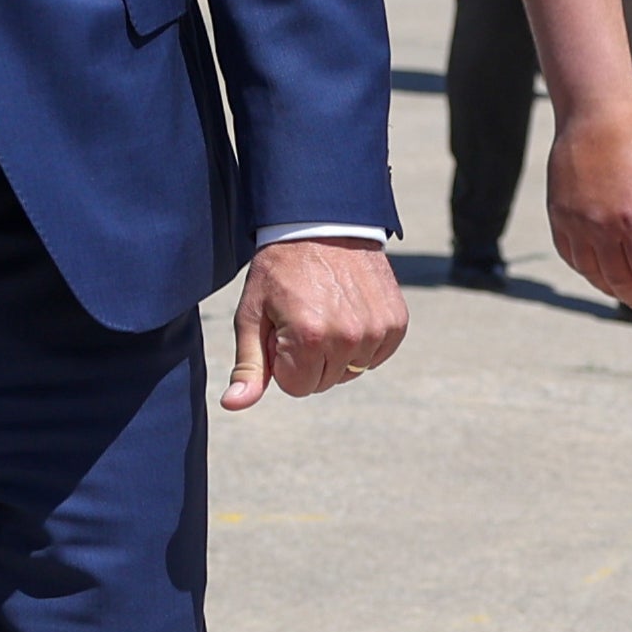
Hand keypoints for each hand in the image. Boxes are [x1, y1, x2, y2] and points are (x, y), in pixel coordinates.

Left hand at [224, 237, 407, 409]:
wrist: (322, 226)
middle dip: (307, 359)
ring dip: (335, 352)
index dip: (283, 363)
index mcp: (309, 337)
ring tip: (324, 312)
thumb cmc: (278, 271)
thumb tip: (234, 405)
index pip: (297, 388)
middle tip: (301, 317)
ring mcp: (378, 330)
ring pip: (351, 371)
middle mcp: (349, 337)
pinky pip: (376, 356)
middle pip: (324, 382)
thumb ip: (249, 364)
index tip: (281, 330)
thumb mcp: (252, 313)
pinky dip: (360, 343)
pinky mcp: (397, 323)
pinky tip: (348, 312)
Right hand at [546, 97, 631, 314]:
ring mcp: (574, 221)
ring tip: (624, 295)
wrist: (593, 115)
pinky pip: (568, 253)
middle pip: (619, 277)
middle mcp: (599, 225)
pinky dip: (583, 269)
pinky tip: (595, 272)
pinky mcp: (557, 213)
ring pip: (590, 270)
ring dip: (609, 288)